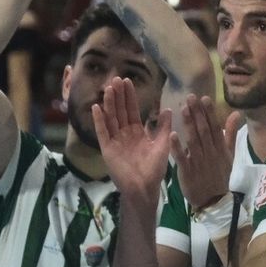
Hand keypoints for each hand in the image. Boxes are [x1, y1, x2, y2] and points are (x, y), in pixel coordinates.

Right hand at [92, 77, 172, 200]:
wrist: (145, 188)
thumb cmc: (154, 169)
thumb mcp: (162, 144)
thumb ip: (163, 127)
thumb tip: (168, 108)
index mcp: (137, 133)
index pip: (132, 110)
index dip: (130, 96)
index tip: (127, 81)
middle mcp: (124, 134)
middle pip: (120, 111)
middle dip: (118, 95)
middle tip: (116, 78)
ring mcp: (115, 141)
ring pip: (111, 118)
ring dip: (109, 103)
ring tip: (108, 88)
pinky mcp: (107, 149)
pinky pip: (103, 132)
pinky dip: (99, 120)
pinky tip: (97, 107)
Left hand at [170, 96, 240, 211]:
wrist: (214, 200)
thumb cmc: (220, 175)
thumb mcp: (229, 154)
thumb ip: (230, 133)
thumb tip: (236, 114)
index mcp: (220, 148)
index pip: (214, 127)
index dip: (209, 112)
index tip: (204, 98)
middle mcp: (210, 152)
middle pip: (203, 130)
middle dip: (197, 113)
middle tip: (190, 96)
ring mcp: (198, 161)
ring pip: (193, 139)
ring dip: (188, 124)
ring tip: (183, 108)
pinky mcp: (187, 170)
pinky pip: (182, 157)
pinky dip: (177, 147)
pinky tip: (172, 134)